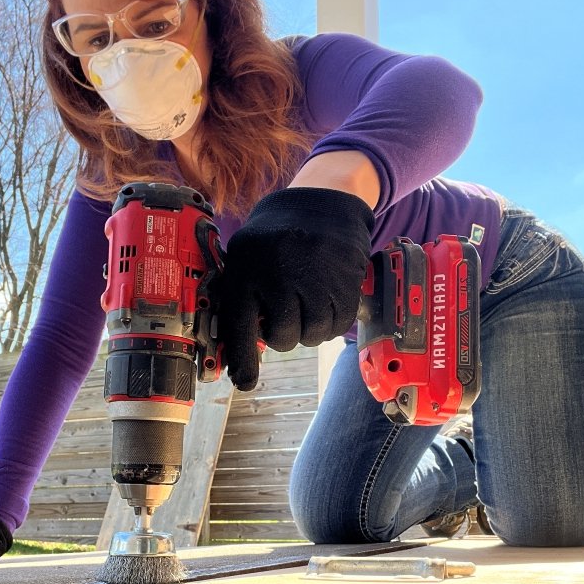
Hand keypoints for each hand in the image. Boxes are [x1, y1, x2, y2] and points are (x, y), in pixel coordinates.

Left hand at [219, 186, 372, 390]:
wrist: (320, 200)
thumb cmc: (275, 239)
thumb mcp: (246, 257)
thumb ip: (240, 299)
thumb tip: (238, 357)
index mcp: (245, 265)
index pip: (239, 324)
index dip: (242, 359)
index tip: (244, 382)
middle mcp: (279, 270)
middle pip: (282, 338)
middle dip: (284, 335)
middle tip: (287, 315)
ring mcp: (315, 274)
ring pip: (313, 335)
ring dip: (310, 330)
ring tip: (306, 306)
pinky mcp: (345, 277)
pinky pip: (339, 324)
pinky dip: (332, 322)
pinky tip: (326, 303)